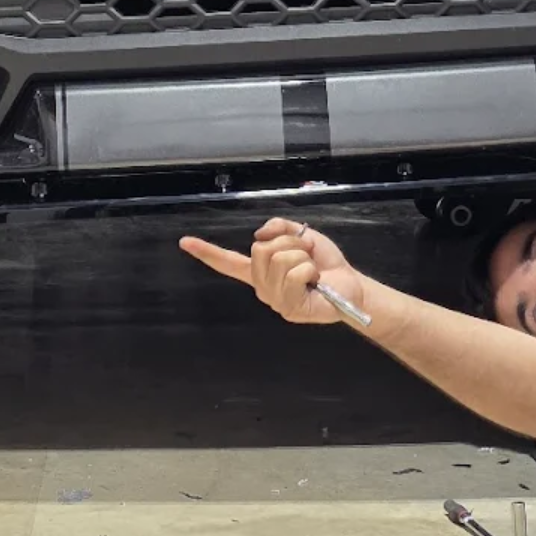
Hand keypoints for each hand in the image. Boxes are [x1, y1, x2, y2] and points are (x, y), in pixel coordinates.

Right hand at [179, 217, 367, 325]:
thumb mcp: (304, 236)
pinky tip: (315, 281)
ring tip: (312, 271)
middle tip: (305, 256)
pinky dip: (310, 269)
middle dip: (290, 243)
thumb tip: (260, 233)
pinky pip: (295, 273)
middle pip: (261, 249)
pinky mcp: (288, 308)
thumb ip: (281, 227)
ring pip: (279, 259)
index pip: (229, 261)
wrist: (350, 286)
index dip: (206, 252)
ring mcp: (273, 299)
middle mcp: (262, 287)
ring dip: (303, 257)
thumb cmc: (326, 264)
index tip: (184, 242)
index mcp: (261, 271)